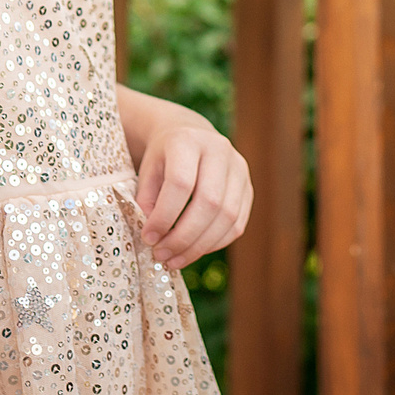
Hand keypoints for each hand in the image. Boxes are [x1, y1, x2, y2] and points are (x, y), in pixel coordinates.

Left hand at [134, 112, 251, 270]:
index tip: (148, 238)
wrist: (189, 135)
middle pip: (209, 202)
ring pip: (227, 216)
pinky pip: (237, 224)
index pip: (180, 183)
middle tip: (162, 255)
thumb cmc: (164, 158)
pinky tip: (194, 251)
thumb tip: (155, 237)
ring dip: (200, 246)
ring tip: (174, 259)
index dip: (164, 216)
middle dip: (183, 237)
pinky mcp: (248, 188)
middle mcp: (219, 150)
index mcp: (188, 140)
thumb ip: (147, 201)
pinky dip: (215, 244)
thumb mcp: (146, 171)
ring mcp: (239, 169)